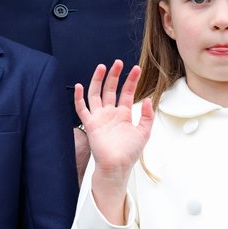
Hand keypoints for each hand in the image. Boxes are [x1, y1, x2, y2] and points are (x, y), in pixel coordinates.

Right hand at [74, 60, 153, 222]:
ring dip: (98, 80)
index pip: (127, 92)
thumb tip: (149, 100)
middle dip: (115, 75)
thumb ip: (147, 116)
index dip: (131, 80)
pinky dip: (78, 97)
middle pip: (111, 89)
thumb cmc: (129, 153)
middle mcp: (110, 113)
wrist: (117, 166)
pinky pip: (81, 108)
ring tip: (103, 67)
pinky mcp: (90, 124)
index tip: (136, 69)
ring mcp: (99, 117)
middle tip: (118, 63)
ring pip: (96, 94)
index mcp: (123, 114)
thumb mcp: (144, 132)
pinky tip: (79, 86)